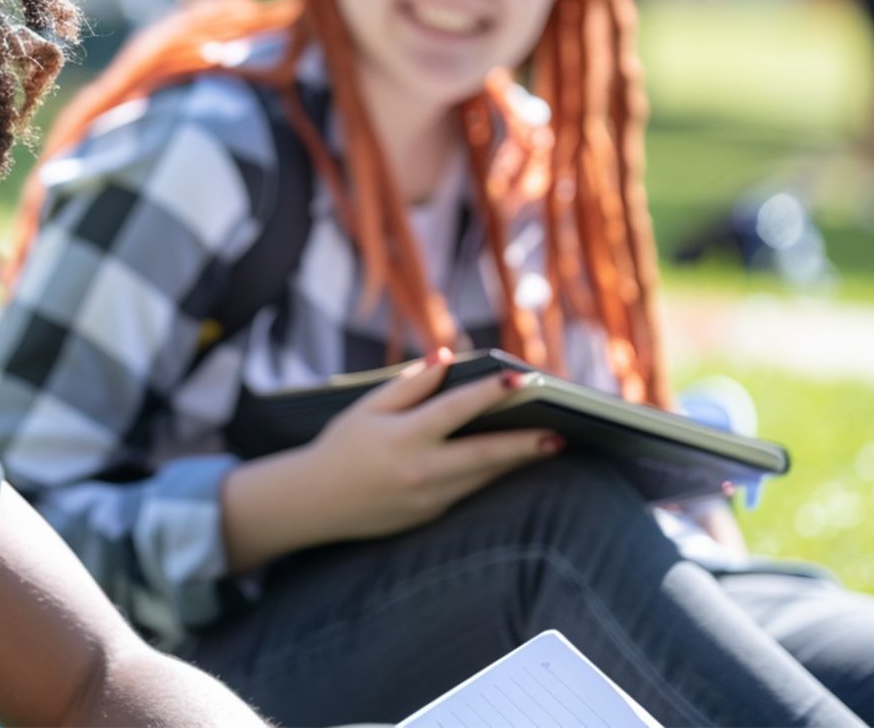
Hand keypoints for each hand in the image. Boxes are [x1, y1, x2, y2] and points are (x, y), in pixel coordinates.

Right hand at [295, 356, 562, 542]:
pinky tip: (511, 461)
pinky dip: (491, 474)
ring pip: (483, 477)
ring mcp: (427, 498)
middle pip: (484, 454)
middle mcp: (419, 470)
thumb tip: (446, 358)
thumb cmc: (340, 447)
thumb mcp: (366, 408)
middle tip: (560, 432)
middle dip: (525, 444)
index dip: (491, 392)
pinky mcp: (429, 515)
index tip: (523, 378)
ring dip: (516, 460)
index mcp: (402, 437)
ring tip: (549, 442)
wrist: (313, 503)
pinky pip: (468, 490)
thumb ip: (409, 384)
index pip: (455, 410)